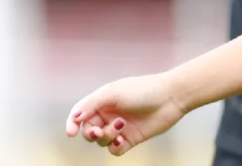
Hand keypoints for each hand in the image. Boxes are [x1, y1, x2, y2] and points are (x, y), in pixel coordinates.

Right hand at [66, 73, 185, 155]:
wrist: (171, 97)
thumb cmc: (143, 90)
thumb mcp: (114, 93)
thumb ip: (92, 104)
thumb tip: (75, 118)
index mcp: (103, 101)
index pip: (80, 114)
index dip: (72, 123)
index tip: (71, 132)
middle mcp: (109, 115)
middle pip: (89, 130)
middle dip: (90, 133)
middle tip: (98, 132)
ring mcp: (120, 128)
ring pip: (101, 141)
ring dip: (107, 136)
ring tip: (121, 126)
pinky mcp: (131, 139)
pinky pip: (115, 150)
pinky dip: (115, 148)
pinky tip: (122, 140)